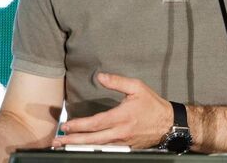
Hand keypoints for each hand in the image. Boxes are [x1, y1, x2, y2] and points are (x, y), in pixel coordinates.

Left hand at [52, 73, 172, 148]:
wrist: (168, 123)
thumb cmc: (152, 104)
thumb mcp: (137, 87)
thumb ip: (117, 81)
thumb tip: (100, 76)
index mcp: (122, 116)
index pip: (96, 123)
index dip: (79, 125)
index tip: (66, 125)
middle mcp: (120, 132)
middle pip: (92, 139)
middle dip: (73, 141)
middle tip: (58, 141)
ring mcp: (122, 142)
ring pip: (98, 146)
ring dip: (80, 147)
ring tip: (65, 146)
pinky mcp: (126, 147)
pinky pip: (107, 149)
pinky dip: (93, 149)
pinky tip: (83, 148)